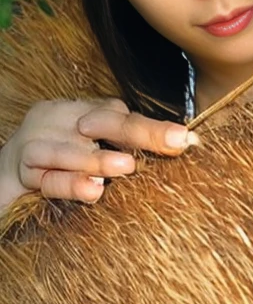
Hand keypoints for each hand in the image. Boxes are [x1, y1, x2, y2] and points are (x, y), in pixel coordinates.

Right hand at [0, 97, 198, 210]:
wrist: (0, 177)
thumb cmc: (55, 167)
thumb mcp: (90, 153)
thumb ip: (122, 146)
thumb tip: (180, 143)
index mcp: (78, 112)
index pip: (120, 115)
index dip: (152, 127)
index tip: (184, 140)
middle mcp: (58, 120)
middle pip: (102, 122)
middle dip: (140, 132)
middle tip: (175, 142)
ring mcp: (37, 143)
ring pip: (70, 150)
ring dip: (98, 159)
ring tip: (127, 167)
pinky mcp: (20, 172)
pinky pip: (46, 178)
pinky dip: (68, 184)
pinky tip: (92, 191)